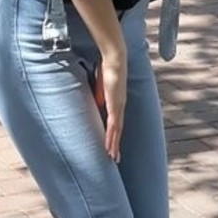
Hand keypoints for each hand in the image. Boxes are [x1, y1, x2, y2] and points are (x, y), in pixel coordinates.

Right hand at [94, 45, 127, 161]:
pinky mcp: (115, 105)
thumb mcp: (100, 86)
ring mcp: (118, 106)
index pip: (116, 122)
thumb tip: (97, 104)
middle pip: (118, 130)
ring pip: (117, 131)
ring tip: (112, 157)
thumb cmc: (107, 69)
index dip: (114, 134)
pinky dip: (111, 137)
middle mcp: (120, 106)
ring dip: (114, 145)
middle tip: (115, 158)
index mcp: (117, 102)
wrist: (114, 59)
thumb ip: (99, 96)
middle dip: (116, 144)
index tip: (112, 145)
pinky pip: (113, 125)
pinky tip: (109, 146)